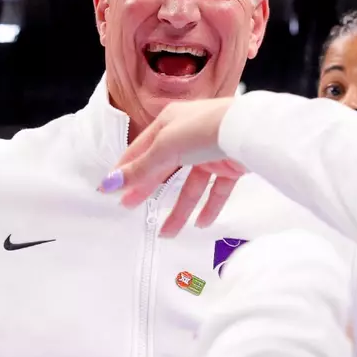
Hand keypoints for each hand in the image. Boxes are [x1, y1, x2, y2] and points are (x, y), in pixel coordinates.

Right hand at [100, 98, 247, 238]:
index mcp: (168, 124)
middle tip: (130, 208)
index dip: (125, 169)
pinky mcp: (229, 166)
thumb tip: (111, 182)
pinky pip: (216, 191)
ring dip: (179, 210)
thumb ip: (141, 168)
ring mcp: (209, 151)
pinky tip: (200, 223)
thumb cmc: (204, 129)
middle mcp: (187, 136)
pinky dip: (209, 207)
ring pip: (190, 186)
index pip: (140, 150)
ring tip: (167, 233)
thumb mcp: (165, 148)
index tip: (109, 188)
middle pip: (163, 169)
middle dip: (147, 190)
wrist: (247, 130)